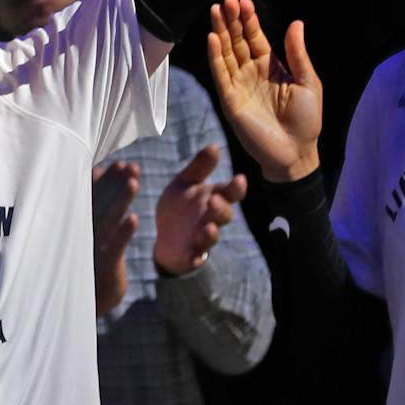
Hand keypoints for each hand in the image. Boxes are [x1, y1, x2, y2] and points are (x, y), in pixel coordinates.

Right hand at [92, 160, 138, 311]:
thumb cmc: (82, 262)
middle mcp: (83, 233)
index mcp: (78, 224)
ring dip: (121, 201)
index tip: (118, 163)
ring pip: (108, 220)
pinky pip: (115, 247)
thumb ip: (91, 202)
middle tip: (130, 166)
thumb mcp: (84, 232)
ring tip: (135, 182)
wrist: (76, 306)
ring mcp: (93, 249)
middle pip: (101, 202)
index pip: (91, 196)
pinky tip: (135, 218)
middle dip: (116, 184)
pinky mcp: (104, 266)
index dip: (105, 180)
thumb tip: (96, 171)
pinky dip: (123, 233)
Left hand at [152, 146, 249, 275]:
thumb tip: (214, 145)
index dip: (236, 187)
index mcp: (213, 199)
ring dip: (212, 233)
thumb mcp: (185, 183)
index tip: (239, 178)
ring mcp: (202, 239)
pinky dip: (195, 258)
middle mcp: (212, 219)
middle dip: (222, 209)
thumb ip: (199, 168)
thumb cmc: (180, 207)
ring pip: (211, 237)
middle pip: (224, 216)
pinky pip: (195, 258)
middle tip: (214, 200)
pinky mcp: (190, 255)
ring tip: (209, 228)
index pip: (230, 193)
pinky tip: (194, 256)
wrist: (166, 237)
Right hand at [206, 0, 322, 181]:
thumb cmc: (306, 120)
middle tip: (226, 0)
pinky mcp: (230, 100)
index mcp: (270, 66)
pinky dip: (215, 56)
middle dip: (231, 20)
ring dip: (220, 32)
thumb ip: (297, 54)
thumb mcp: (308, 82)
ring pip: (225, 53)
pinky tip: (212, 38)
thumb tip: (295, 23)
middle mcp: (251, 72)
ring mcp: (238, 85)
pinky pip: (221, 74)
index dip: (249, 20)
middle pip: (236, 41)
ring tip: (216, 11)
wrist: (296, 152)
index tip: (244, 1)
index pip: (254, 37)